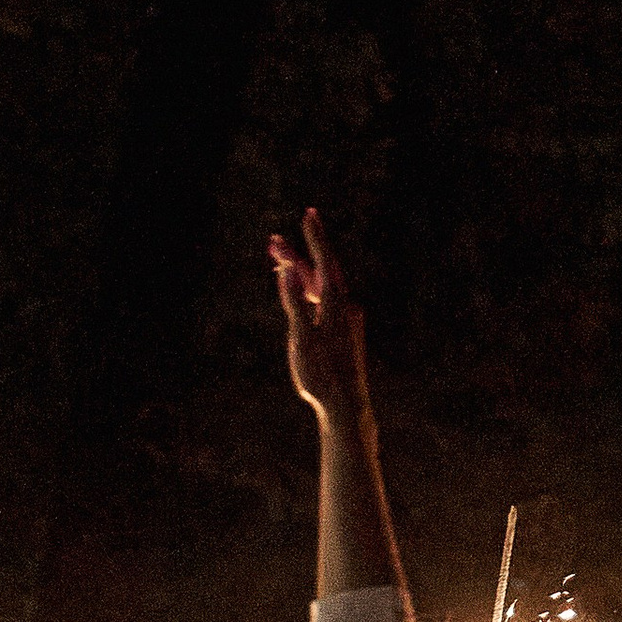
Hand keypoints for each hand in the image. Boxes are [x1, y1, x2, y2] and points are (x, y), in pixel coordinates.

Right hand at [269, 208, 368, 422]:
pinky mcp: (346, 335)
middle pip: (320, 273)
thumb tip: (286, 272)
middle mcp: (346, 309)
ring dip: (302, 277)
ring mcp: (347, 322)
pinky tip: (304, 296)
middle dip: (298, 256)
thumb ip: (294, 304)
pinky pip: (326, 304)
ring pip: (322, 290)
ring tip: (280, 264)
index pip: (324, 262)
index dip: (315, 237)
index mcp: (335, 306)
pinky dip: (310, 294)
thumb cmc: (322, 377)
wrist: (347, 408)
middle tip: (274, 242)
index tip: (309, 214)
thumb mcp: (301, 340)